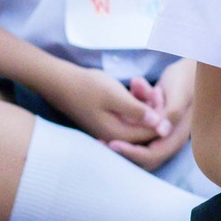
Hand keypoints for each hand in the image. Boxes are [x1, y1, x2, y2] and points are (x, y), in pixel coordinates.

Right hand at [41, 65, 166, 147]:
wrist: (60, 83)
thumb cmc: (86, 86)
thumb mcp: (114, 95)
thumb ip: (136, 110)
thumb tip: (159, 123)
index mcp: (117, 134)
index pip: (149, 133)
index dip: (160, 115)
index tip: (159, 93)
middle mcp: (114, 138)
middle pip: (144, 130)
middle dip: (153, 110)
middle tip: (155, 89)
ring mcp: (110, 131)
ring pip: (137, 122)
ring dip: (144, 106)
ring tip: (143, 85)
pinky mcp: (108, 123)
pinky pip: (128, 118)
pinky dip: (134, 105)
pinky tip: (135, 88)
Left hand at [108, 62, 196, 170]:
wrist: (192, 68)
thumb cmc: (186, 79)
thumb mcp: (179, 93)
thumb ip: (172, 112)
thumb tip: (162, 132)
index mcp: (177, 136)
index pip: (153, 155)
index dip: (132, 152)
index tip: (112, 144)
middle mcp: (169, 138)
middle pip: (143, 153)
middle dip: (123, 146)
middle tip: (101, 141)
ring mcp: (162, 131)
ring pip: (138, 140)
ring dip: (127, 125)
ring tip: (116, 109)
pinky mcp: (155, 122)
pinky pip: (137, 126)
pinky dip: (131, 114)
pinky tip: (129, 94)